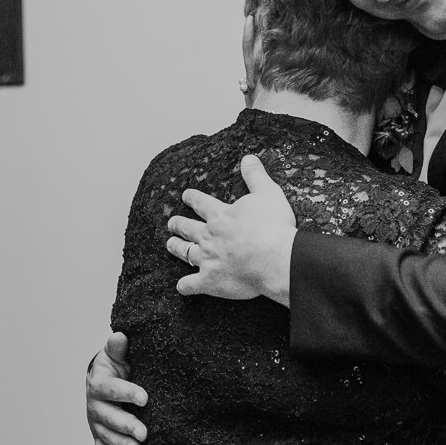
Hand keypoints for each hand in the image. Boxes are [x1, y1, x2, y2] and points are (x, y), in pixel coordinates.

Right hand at [86, 334, 149, 444]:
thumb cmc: (114, 367)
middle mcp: (95, 405)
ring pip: (106, 435)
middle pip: (109, 416)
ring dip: (120, 443)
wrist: (103, 381)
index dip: (127, 393)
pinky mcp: (99, 435)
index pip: (111, 389)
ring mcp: (97, 422)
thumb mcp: (115, 355)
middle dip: (126, 425)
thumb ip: (117, 348)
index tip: (145, 398)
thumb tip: (120, 335)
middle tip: (144, 433)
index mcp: (99, 383)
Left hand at [165, 155, 297, 304]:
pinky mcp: (210, 281)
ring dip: (176, 247)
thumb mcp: (268, 193)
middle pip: (187, 227)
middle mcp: (209, 236)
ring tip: (170, 244)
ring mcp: (207, 259)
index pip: (201, 203)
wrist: (275, 258)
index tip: (186, 195)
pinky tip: (182, 286)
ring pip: (184, 252)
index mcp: (220, 215)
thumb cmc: (273, 226)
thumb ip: (255, 176)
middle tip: (172, 222)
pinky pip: (191, 285)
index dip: (192, 198)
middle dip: (178, 224)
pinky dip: (185, 286)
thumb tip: (248, 158)